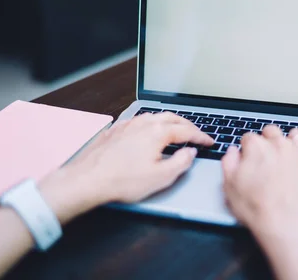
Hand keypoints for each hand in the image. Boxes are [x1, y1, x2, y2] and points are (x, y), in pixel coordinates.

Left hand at [39, 112, 212, 223]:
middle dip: (187, 124)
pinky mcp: (115, 130)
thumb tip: (189, 153)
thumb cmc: (121, 180)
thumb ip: (181, 163)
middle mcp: (142, 123)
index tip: (208, 141)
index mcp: (157, 132)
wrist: (88, 179)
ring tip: (175, 129)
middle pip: (171, 117)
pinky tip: (148, 132)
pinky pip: (138, 121)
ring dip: (168, 121)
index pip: (186, 130)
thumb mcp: (161, 177)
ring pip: (153, 116)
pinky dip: (150, 124)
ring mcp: (127, 125)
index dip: (200, 136)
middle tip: (196, 133)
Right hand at [222, 127, 297, 279]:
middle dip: (267, 139)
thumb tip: (232, 153)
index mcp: (257, 147)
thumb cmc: (257, 208)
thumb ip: (229, 163)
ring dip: (291, 140)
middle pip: (272, 131)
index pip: (248, 137)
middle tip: (265, 157)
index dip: (246, 149)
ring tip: (287, 153)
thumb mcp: (230, 187)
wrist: (286, 224)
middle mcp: (279, 144)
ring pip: (296, 134)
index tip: (247, 160)